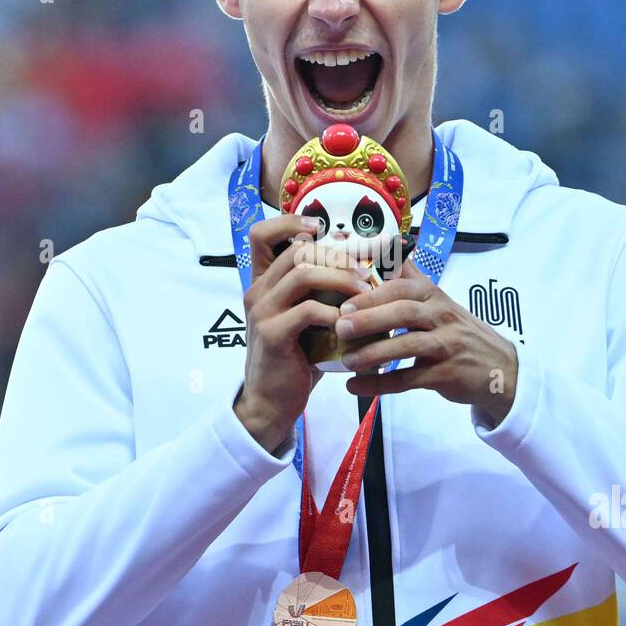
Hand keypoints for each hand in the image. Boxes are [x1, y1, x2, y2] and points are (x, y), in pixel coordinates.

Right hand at [234, 215, 373, 451]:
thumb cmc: (297, 358)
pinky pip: (308, 310)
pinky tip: (349, 324)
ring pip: (303, 274)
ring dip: (341, 279)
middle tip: (364, 271)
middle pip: (296, 249)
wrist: (272, 402)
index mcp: (263, 282)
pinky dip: (335, 313)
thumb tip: (367, 269)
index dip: (291, 222)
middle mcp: (257, 291)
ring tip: (365, 292)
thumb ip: (323, 293)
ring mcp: (262, 311)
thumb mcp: (308, 319)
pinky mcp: (272, 334)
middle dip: (337, 255)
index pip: (261, 234)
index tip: (323, 228)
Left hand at [333, 259, 518, 428]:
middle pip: (404, 312)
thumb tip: (391, 246)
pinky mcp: (446, 374)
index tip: (344, 303)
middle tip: (340, 326)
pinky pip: (409, 379)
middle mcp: (441, 316)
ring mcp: (446, 345)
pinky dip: (380, 383)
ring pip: (407, 345)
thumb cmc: (459, 332)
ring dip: (374, 352)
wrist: (499, 368)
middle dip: (370, 318)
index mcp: (434, 295)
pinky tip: (356, 386)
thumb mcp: (440, 301)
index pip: (403, 288)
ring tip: (347, 360)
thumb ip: (413, 278)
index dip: (372, 294)